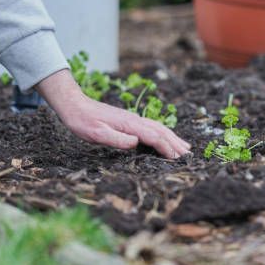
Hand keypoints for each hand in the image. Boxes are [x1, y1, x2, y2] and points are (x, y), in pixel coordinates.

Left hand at [37, 69, 190, 158]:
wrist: (75, 105)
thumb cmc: (83, 121)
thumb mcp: (96, 133)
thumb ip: (116, 139)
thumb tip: (135, 143)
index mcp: (129, 124)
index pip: (154, 137)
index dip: (167, 148)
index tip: (178, 159)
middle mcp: (134, 120)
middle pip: (161, 131)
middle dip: (175, 143)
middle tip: (188, 155)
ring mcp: (133, 119)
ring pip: (158, 128)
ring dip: (172, 137)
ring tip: (185, 146)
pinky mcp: (129, 120)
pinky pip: (151, 127)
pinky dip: (163, 133)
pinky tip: (164, 137)